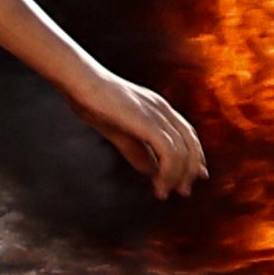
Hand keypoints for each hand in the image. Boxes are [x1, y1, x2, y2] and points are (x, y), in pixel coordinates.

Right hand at [72, 69, 207, 197]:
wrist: (80, 82)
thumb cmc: (91, 102)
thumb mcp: (118, 130)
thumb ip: (137, 150)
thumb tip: (152, 171)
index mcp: (158, 107)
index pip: (187, 134)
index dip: (193, 156)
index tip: (193, 176)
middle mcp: (163, 109)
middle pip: (190, 144)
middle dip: (190, 171)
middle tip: (182, 191)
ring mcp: (158, 114)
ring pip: (182, 152)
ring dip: (177, 176)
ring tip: (164, 192)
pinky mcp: (149, 122)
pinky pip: (169, 153)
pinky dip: (168, 173)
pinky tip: (158, 185)